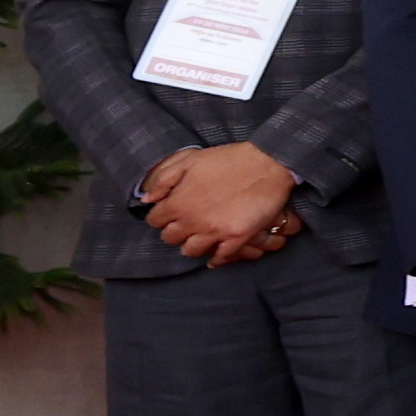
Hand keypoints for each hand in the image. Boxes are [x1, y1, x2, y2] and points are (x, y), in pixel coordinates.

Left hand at [138, 142, 303, 262]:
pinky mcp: (236, 238)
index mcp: (178, 203)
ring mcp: (214, 232)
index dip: (160, 215)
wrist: (268, 164)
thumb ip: (163, 178)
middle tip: (185, 223)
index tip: (169, 211)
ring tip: (200, 236)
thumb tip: (147, 197)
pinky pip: (220, 257)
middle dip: (175, 230)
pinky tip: (216, 252)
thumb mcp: (190, 159)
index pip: (155, 220)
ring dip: (192, 244)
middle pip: (170, 238)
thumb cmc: (229, 159)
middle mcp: (192, 222)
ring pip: (191, 251)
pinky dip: (215, 257)